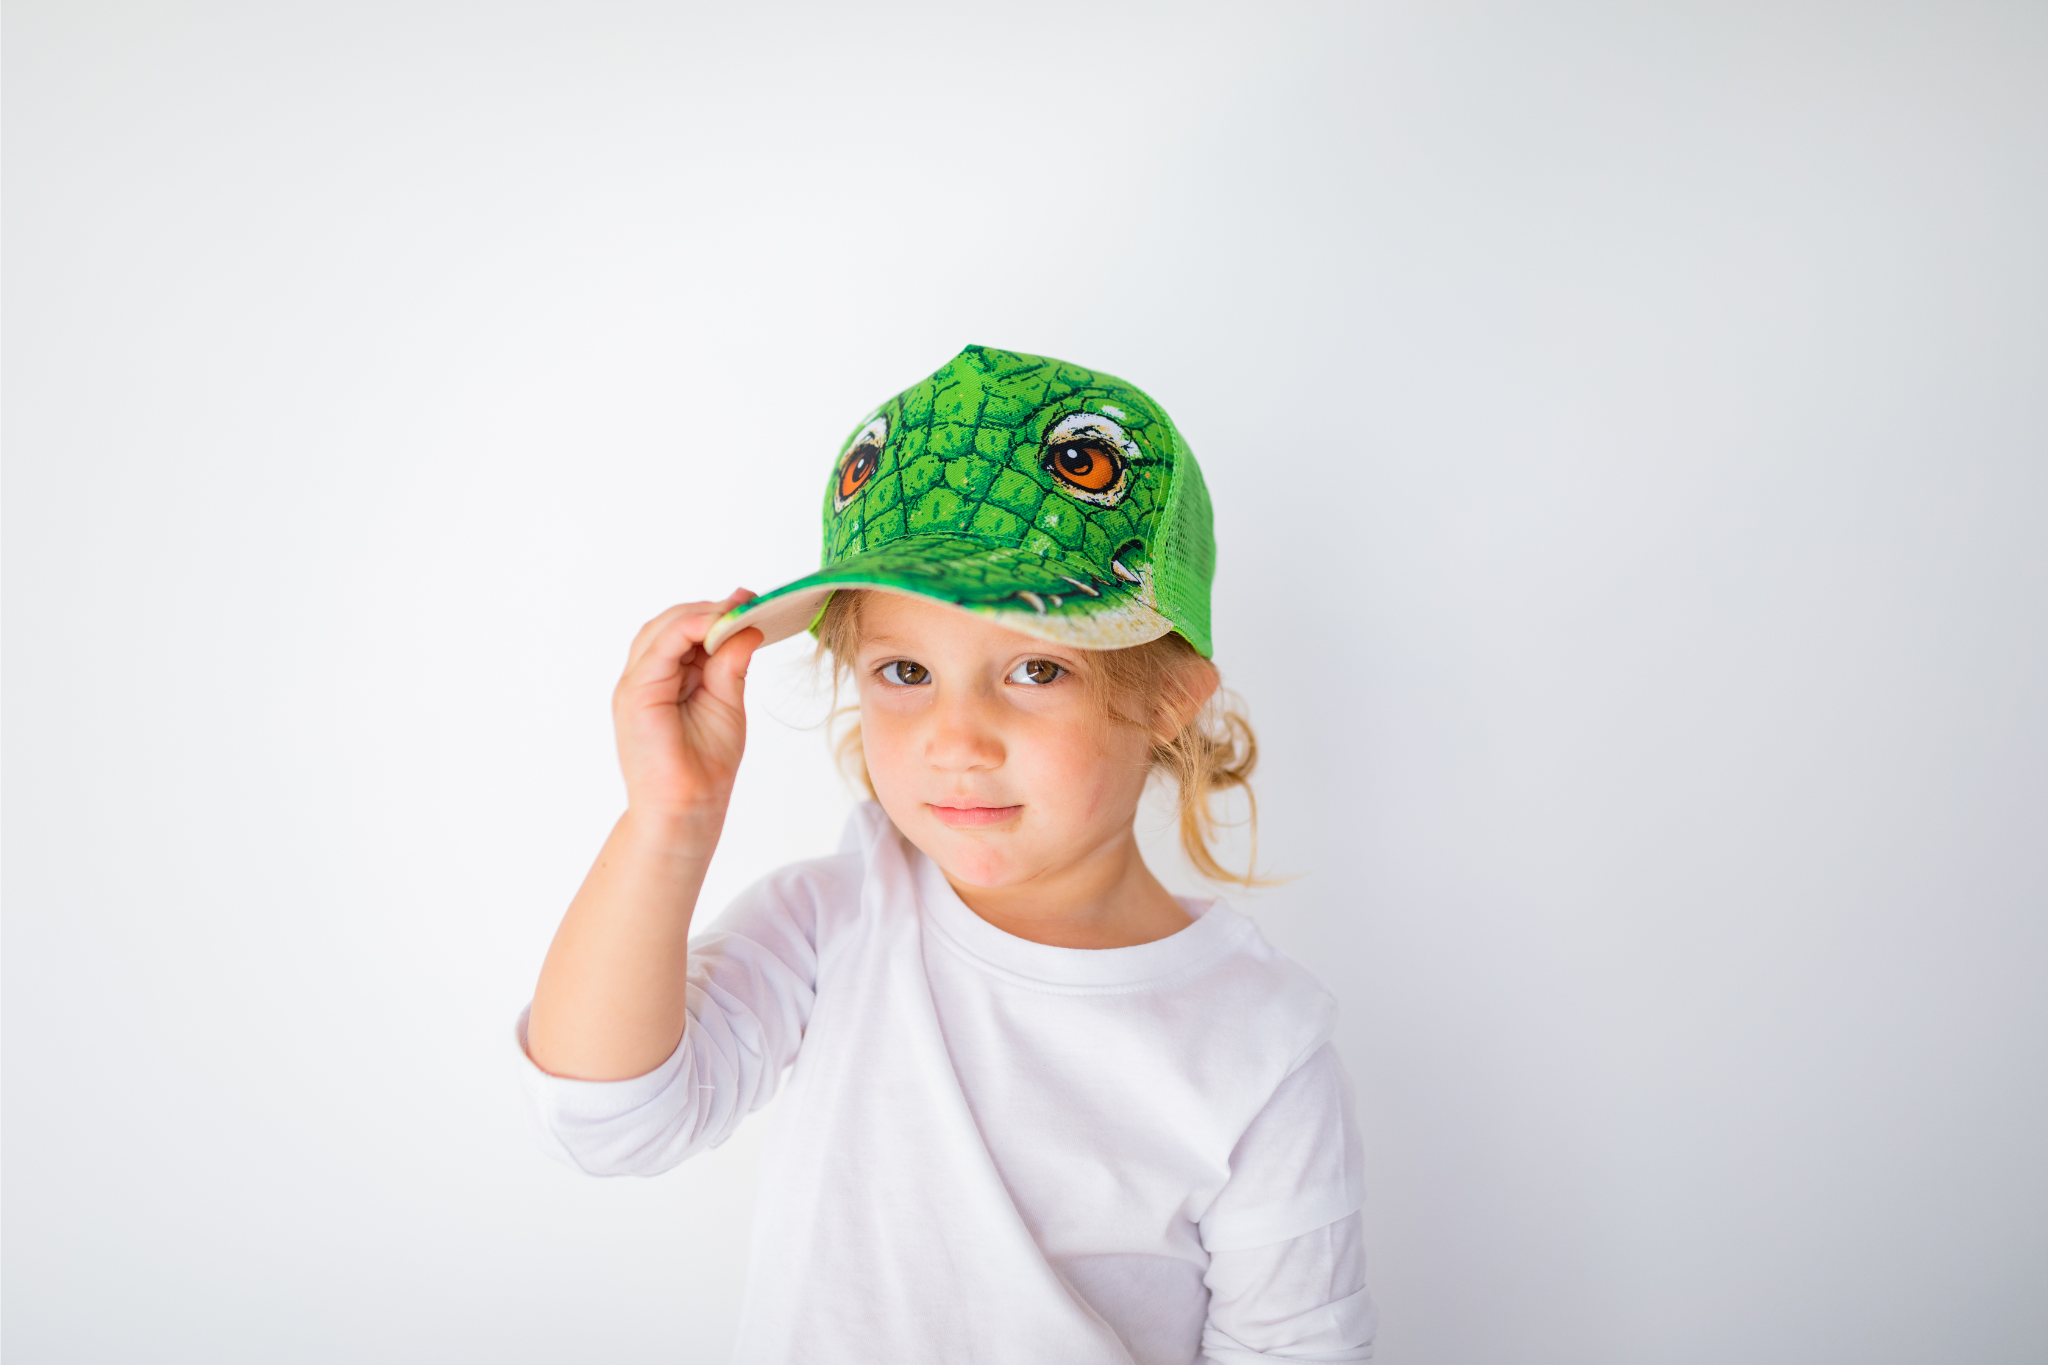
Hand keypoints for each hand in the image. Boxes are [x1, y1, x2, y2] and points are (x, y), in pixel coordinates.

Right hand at [613, 591, 763, 821]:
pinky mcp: (634, 693)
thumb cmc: (705, 766)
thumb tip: (747, 627)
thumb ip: (731, 665)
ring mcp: (635, 684)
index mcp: (664, 680)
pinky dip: (687, 628)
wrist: (688, 808)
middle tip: (746, 599)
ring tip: (735, 609)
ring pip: (660, 628)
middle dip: (708, 608)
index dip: (715, 613)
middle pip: (669, 624)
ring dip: (698, 614)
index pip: (684, 633)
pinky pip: (658, 647)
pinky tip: (716, 622)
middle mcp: (645, 678)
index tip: (750, 601)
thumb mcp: (727, 703)